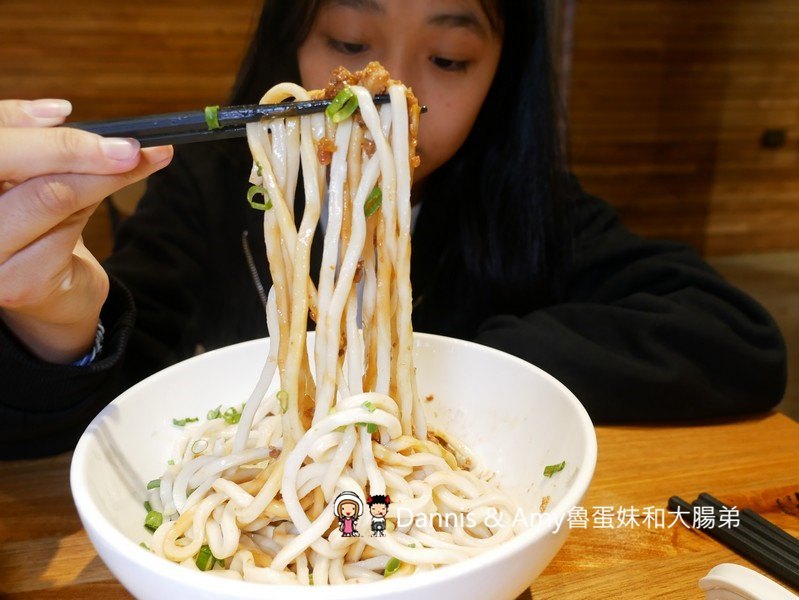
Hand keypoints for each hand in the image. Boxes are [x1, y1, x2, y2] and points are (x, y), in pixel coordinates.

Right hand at [0, 99, 173, 362]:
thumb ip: (30, 140)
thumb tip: (59, 112)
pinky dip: (98, 203)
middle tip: (130, 146)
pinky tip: (114, 190)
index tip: (71, 114)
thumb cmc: (31, 223)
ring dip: (102, 176)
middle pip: (17, 165)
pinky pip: (67, 230)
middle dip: (77, 150)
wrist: (48, 294)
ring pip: (52, 195)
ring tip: (136, 161)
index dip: (29, 125)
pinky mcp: (17, 284)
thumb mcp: (28, 175)